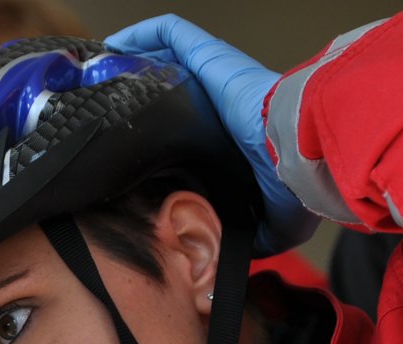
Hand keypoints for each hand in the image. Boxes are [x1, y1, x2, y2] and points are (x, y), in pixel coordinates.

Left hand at [106, 16, 316, 253]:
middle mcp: (220, 103)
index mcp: (230, 137)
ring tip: (101, 75)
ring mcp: (215, 77)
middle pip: (173, 89)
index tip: (135, 149)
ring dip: (136, 61)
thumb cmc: (296, 185)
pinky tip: (114, 46)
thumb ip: (249, 233)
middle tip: (107, 112)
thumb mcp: (271, 223)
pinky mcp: (212, 57)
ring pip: (168, 57)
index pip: (191, 128)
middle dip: (140, 97)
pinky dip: (143, 35)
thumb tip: (227, 251)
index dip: (163, 133)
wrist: (302, 159)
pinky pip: (171, 33)